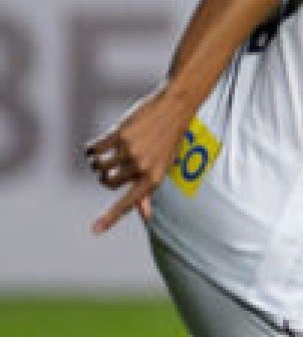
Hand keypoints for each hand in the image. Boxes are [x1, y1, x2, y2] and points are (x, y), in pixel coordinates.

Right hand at [85, 89, 189, 234]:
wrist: (176, 105)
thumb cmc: (169, 139)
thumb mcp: (163, 166)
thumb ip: (149, 191)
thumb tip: (146, 217)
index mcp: (154, 178)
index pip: (129, 203)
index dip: (111, 218)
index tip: (95, 230)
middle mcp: (142, 167)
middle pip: (106, 182)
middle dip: (105, 175)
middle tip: (115, 162)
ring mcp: (131, 151)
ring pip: (98, 166)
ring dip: (97, 161)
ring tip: (109, 151)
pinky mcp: (120, 134)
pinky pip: (94, 149)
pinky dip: (91, 149)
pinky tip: (98, 145)